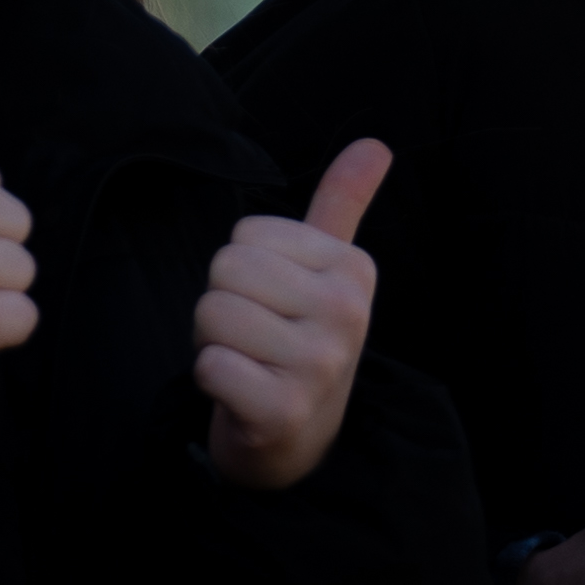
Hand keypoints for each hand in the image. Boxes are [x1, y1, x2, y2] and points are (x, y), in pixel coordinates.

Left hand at [197, 144, 390, 491]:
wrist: (300, 441)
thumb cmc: (302, 343)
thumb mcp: (327, 272)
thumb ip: (341, 206)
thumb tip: (375, 143)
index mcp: (354, 270)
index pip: (247, 233)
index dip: (242, 270)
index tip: (273, 306)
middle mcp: (346, 313)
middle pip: (226, 269)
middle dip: (221, 305)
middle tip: (253, 339)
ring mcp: (319, 365)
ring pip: (212, 313)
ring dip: (212, 343)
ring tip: (247, 363)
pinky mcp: (284, 410)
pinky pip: (209, 365)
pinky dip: (209, 381)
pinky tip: (240, 395)